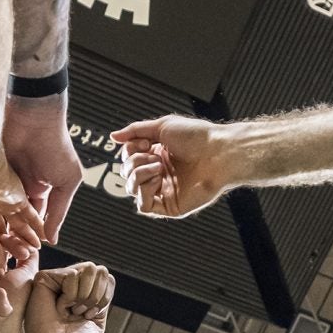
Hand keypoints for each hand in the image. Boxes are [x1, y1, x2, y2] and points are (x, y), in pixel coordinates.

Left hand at [2, 95, 84, 244]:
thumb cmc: (56, 147)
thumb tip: (51, 240)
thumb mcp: (66, 183)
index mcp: (39, 192)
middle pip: (10, 218)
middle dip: (6, 235)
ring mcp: (2, 180)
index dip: (28, 237)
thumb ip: (58, 211)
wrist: (33, 117)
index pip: (32, 221)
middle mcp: (19, 188)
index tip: (21, 256)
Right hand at [22, 262, 112, 332]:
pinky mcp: (44, 277)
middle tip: (80, 313)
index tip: (91, 315)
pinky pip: (72, 274)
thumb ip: (103, 296)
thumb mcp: (98, 319)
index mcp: (84, 293)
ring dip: (84, 296)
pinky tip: (58, 307)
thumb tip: (105, 274)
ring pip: (89, 269)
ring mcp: (58, 279)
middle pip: (100, 270)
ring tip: (69, 310)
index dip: (105, 297)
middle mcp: (71, 283)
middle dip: (96, 295)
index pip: (107, 277)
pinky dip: (70, 295)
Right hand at [114, 116, 231, 219]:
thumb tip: (113, 136)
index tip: (146, 142)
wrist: (218, 153)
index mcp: (157, 155)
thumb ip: (135, 131)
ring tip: (158, 166)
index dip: (130, 150)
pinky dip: (144, 190)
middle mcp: (159, 173)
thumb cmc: (197, 137)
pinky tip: (158, 178)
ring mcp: (164, 190)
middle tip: (153, 155)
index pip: (127, 158)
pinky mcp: (170, 206)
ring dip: (139, 174)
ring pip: (132, 189)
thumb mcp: (161, 126)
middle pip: (126, 173)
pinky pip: (143, 205)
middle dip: (134, 161)